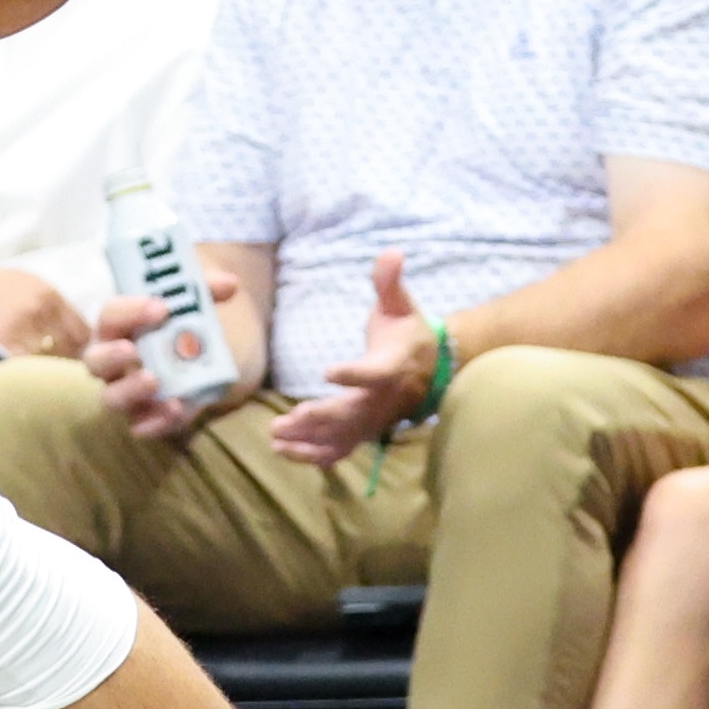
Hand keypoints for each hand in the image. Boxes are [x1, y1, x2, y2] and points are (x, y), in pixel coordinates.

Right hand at [81, 277, 245, 440]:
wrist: (187, 364)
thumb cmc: (173, 329)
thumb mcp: (186, 307)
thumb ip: (203, 293)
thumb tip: (231, 284)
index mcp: (116, 327)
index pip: (110, 315)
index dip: (130, 311)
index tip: (162, 307)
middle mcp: (110, 361)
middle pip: (95, 361)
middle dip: (112, 355)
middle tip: (134, 350)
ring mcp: (123, 392)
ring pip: (110, 398)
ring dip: (130, 390)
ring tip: (154, 381)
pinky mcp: (142, 416)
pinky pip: (140, 425)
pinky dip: (155, 421)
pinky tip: (175, 409)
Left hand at [266, 249, 434, 466]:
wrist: (433, 366)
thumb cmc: (409, 332)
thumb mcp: (402, 304)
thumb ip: (390, 282)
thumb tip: (391, 253)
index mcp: (393, 365)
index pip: (375, 373)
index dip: (354, 374)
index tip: (327, 372)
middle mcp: (384, 399)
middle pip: (353, 414)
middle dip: (320, 419)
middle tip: (287, 420)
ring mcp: (375, 420)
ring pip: (344, 437)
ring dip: (309, 440)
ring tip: (275, 436)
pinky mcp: (366, 431)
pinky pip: (341, 449)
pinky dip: (314, 455)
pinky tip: (284, 451)